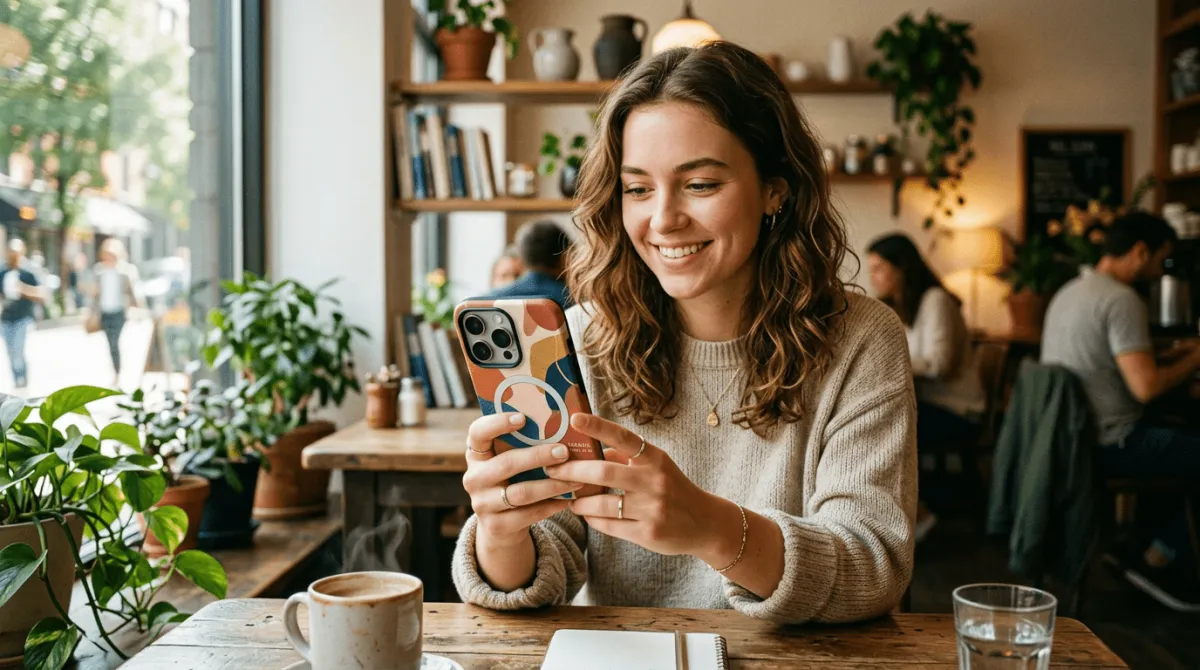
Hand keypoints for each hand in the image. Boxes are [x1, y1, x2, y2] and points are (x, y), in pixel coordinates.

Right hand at [462, 412, 582, 547]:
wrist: (500, 524)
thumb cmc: (511, 480)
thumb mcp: (509, 460)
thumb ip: (522, 445)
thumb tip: (559, 423)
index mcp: (476, 454)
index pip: (477, 433)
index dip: (497, 423)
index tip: (522, 418)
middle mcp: (474, 478)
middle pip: (506, 464)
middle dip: (538, 456)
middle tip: (564, 452)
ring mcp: (482, 504)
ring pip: (521, 493)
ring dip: (552, 485)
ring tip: (576, 479)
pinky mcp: (496, 526)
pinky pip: (529, 515)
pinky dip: (551, 506)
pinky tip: (569, 499)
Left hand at [545, 413, 736, 563]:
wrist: (705, 523)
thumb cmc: (674, 489)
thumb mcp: (657, 467)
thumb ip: (626, 457)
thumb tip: (591, 449)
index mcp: (655, 459)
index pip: (623, 438)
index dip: (598, 426)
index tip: (574, 418)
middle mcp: (654, 481)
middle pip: (604, 471)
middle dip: (572, 470)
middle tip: (551, 469)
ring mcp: (652, 509)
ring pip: (602, 503)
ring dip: (580, 501)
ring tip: (570, 499)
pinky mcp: (648, 534)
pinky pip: (610, 525)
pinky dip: (593, 518)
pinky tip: (586, 514)